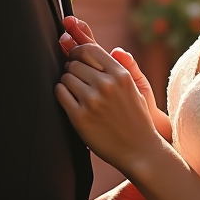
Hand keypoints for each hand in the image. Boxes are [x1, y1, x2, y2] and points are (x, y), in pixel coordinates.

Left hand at [62, 16, 169, 136]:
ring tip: (77, 91)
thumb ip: (124, 65)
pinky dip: (62, 93)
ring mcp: (92, 101)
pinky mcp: (80, 118)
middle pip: (74, 63)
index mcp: (120, 75)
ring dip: (67, 81)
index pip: (89, 49)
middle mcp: (106, 85)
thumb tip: (115, 49)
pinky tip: (70, 99)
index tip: (76, 57)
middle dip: (72, 67)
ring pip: (65, 77)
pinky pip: (60, 93)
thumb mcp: (136, 87)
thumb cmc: (136, 116)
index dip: (79, 51)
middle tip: (77, 77)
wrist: (139, 150)